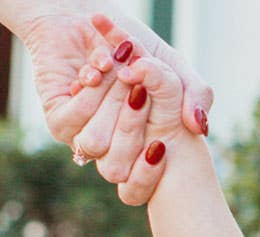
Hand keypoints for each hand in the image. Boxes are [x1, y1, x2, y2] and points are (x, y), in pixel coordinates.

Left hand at [15, 3, 210, 202]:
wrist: (91, 19)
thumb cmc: (137, 49)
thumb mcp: (176, 70)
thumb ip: (196, 95)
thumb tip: (198, 126)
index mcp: (139, 154)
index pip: (136, 191)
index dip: (146, 177)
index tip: (159, 146)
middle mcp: (110, 152)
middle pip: (116, 168)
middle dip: (132, 126)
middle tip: (137, 90)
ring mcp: (82, 138)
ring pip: (96, 143)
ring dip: (111, 106)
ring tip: (117, 75)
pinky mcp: (59, 119)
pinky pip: (75, 118)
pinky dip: (89, 93)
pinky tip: (94, 72)